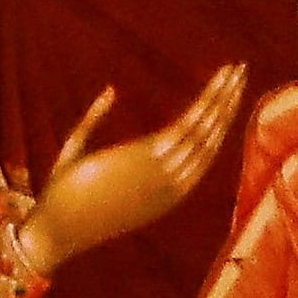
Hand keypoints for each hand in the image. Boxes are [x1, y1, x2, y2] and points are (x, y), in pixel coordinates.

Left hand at [19, 66, 251, 284]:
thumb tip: (112, 90)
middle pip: (210, 137)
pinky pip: (191, 124)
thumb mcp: (82, 153)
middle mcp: (173, 184)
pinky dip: (208, 100)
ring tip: (237, 68)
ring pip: (206, 128)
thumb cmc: (63, 197)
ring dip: (224, 95)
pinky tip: (219, 82)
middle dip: (228, 102)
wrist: (56, 229)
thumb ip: (95, 121)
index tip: (226, 98)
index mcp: (164, 191)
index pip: (201, 153)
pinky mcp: (153, 158)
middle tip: (241, 71)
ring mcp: (166, 172)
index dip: (217, 122)